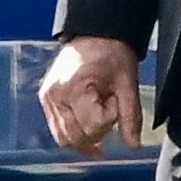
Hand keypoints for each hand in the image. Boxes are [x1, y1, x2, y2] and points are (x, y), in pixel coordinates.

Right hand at [40, 36, 144, 152]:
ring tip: (100, 121)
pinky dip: (75, 134)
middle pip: (77, 137)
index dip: (111, 117)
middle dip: (99, 130)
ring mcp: (47, 100)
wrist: (95, 35)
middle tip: (109, 107)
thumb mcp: (127, 82)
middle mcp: (55, 96)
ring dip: (86, 139)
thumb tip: (133, 145)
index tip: (116, 99)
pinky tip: (89, 129)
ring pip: (65, 139)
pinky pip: (59, 130)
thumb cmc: (111, 52)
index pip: (93, 125)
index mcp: (73, 88)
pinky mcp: (47, 101)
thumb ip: (130, 115)